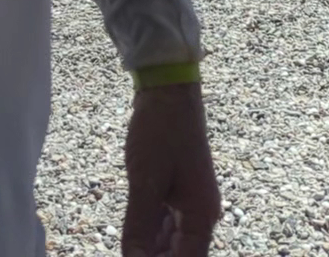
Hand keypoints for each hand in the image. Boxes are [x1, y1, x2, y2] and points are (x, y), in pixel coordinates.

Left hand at [122, 83, 220, 254]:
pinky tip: (133, 236)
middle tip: (128, 251)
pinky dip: (149, 232)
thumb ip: (139, 227)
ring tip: (129, 245)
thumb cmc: (160, 131)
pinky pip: (164, 223)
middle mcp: (200, 215)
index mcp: (201, 217)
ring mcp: (189, 202)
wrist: (168, 88)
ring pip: (170, 241)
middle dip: (154, 256)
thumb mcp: (146, 182)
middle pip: (179, 254)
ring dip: (151, 248)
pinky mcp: (177, 190)